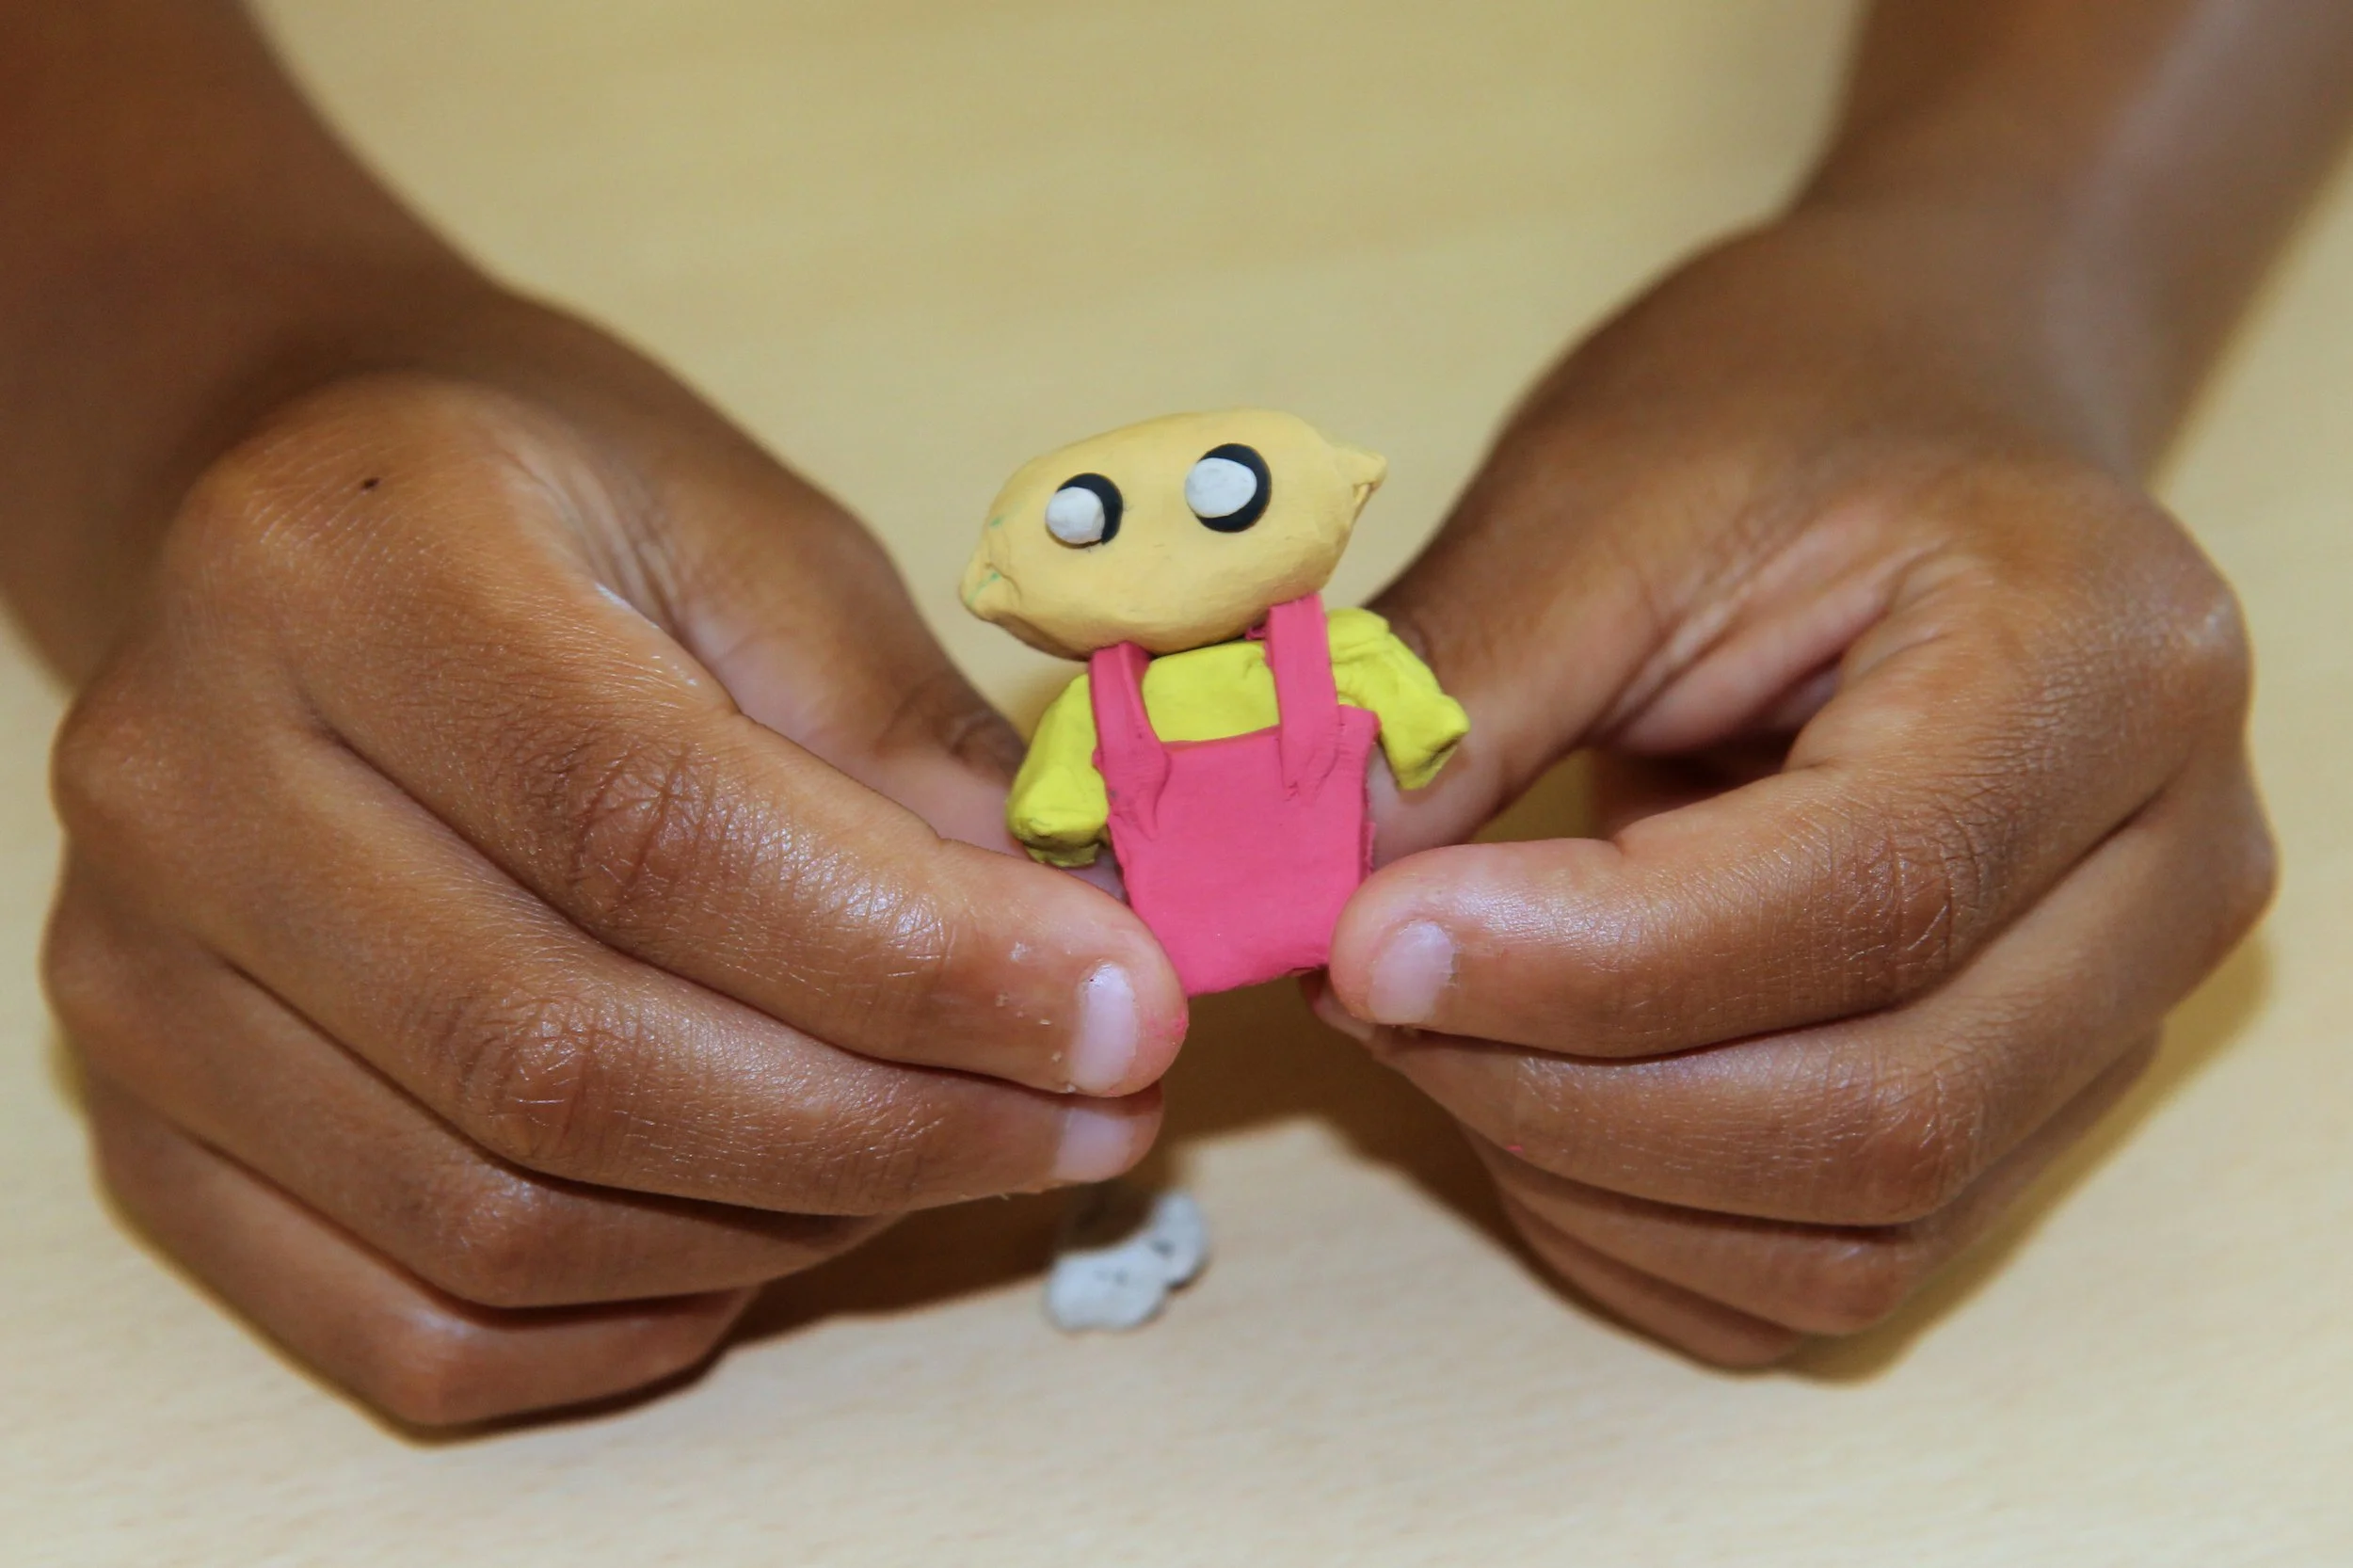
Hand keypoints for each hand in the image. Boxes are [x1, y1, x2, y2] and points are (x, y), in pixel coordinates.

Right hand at [43, 308, 1185, 1423]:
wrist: (301, 527)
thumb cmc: (548, 504)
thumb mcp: (753, 539)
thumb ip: (897, 742)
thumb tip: (1068, 960)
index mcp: (353, 570)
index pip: (648, 826)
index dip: (915, 956)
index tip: (1125, 1007)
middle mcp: (191, 777)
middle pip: (566, 1055)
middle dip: (893, 1124)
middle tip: (1096, 1108)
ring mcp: (134, 976)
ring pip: (500, 1220)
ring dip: (791, 1226)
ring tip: (964, 1147)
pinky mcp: (149, 1123)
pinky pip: (408, 1325)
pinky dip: (629, 1321)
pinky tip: (774, 1231)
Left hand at [1313, 210, 2274, 1363]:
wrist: (1922, 416)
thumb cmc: (1782, 415)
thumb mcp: (1601, 496)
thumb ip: (1454, 695)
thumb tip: (1286, 893)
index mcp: (2096, 666)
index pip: (1862, 900)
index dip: (1580, 964)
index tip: (1358, 937)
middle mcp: (2163, 872)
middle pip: (1881, 1117)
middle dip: (1561, 1089)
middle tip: (1360, 978)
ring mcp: (2111, 1014)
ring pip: (1850, 1238)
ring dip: (1581, 1171)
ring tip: (1431, 1013)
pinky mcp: (2020, 1104)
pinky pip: (1818, 1273)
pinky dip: (1633, 1227)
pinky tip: (1522, 1088)